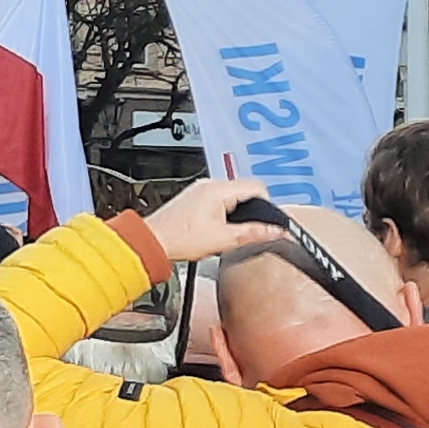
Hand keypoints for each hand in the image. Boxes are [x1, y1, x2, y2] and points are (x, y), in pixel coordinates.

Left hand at [145, 180, 294, 270]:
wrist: (152, 242)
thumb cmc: (179, 238)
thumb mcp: (224, 239)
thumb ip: (254, 233)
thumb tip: (277, 231)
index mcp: (218, 189)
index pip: (257, 187)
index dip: (268, 205)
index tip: (269, 221)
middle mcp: (209, 185)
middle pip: (245, 191)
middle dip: (253, 210)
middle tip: (251, 230)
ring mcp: (200, 190)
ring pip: (232, 196)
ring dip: (238, 213)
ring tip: (231, 231)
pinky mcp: (194, 199)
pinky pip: (219, 201)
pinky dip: (225, 213)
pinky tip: (219, 228)